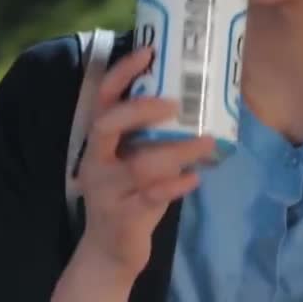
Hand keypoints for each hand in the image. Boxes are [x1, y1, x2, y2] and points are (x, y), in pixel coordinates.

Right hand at [54, 45, 216, 296]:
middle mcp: (97, 162)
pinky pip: (151, 197)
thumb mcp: (133, 158)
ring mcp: (108, 190)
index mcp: (99, 142)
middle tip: (175, 102)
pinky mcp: (124, 217)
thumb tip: (194, 96)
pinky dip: (176, 186)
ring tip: (206, 142)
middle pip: (106, 126)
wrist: (109, 251)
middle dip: (140, 109)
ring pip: (140, 165)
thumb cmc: (129, 193)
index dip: (121, 73)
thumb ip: (151, 134)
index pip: (102, 99)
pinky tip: (195, 178)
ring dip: (176, 152)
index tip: (148, 51)